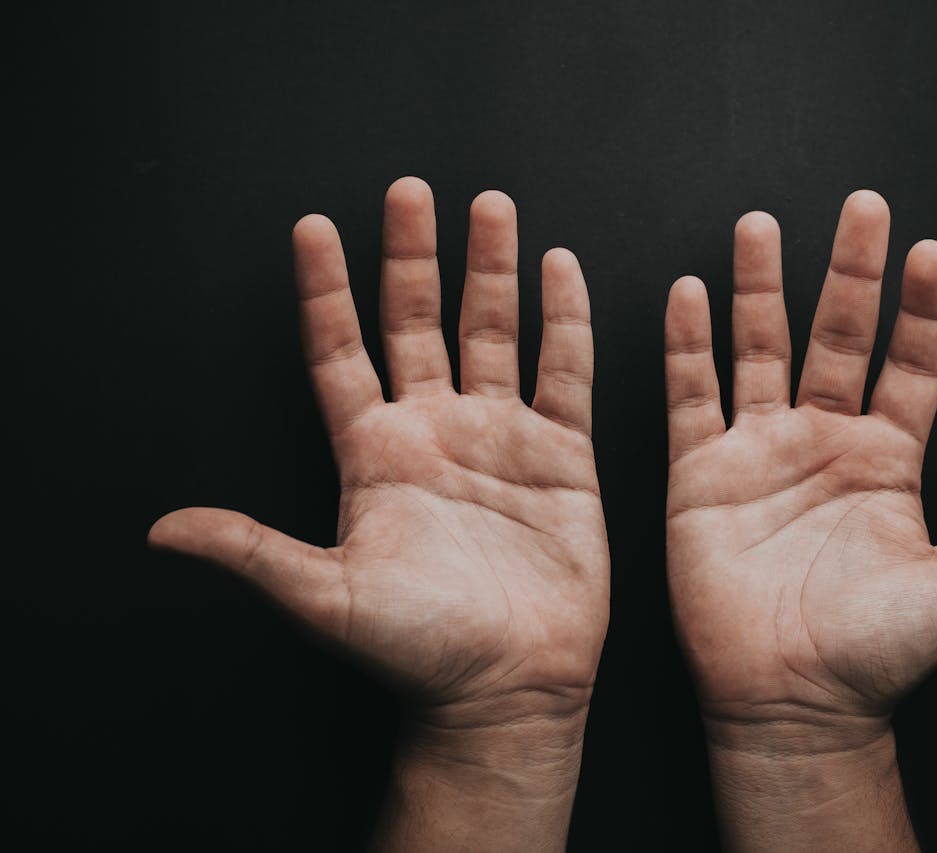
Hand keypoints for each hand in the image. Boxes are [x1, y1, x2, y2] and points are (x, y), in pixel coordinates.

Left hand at [149, 178, 608, 849]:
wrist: (507, 687)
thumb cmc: (417, 651)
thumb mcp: (327, 597)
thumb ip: (256, 551)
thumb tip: (164, 530)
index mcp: (374, 454)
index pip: (342, 354)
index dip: (327, 292)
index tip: (312, 229)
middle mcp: (434, 432)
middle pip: (417, 323)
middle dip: (412, 256)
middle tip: (408, 192)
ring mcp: (499, 438)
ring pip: (492, 332)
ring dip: (490, 270)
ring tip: (489, 206)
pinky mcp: (562, 456)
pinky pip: (565, 372)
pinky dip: (565, 321)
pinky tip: (560, 270)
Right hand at [664, 192, 936, 849]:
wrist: (790, 701)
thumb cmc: (873, 654)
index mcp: (888, 460)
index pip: (910, 366)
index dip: (921, 311)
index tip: (930, 254)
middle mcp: (824, 441)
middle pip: (837, 336)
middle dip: (849, 272)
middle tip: (860, 207)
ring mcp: (760, 451)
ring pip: (760, 349)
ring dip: (760, 288)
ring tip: (762, 226)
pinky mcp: (701, 475)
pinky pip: (692, 397)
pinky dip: (687, 347)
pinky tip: (689, 295)